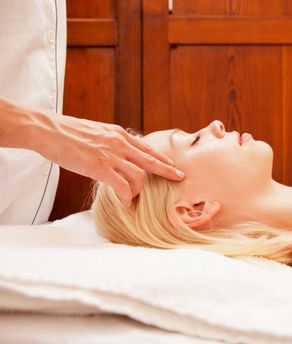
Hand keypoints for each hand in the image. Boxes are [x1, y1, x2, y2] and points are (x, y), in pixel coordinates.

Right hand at [34, 114, 183, 206]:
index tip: (171, 164)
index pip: (146, 148)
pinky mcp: (100, 167)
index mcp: (118, 133)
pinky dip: (127, 196)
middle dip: (168, 170)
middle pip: (151, 160)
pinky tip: (126, 202)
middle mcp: (119, 143)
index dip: (160, 158)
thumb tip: (117, 150)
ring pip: (139, 176)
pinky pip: (122, 186)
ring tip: (134, 198)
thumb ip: (110, 140)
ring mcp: (111, 155)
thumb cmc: (67, 132)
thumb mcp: (96, 131)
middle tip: (179, 177)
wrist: (48, 130)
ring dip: (139, 190)